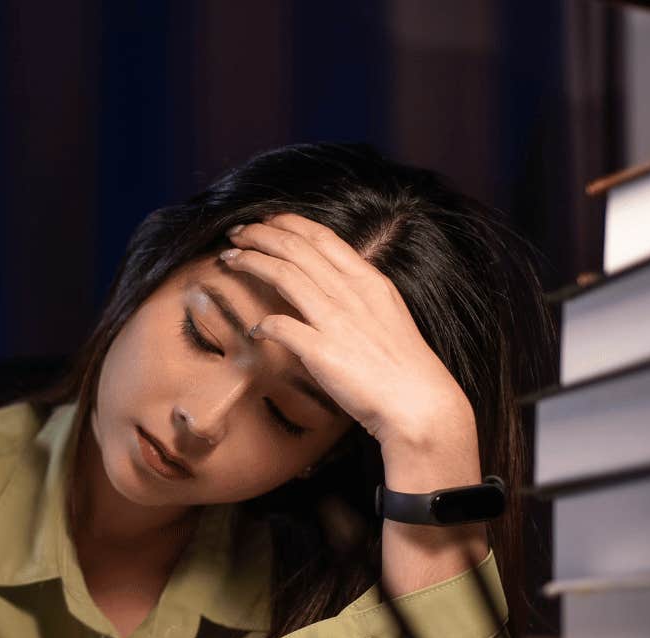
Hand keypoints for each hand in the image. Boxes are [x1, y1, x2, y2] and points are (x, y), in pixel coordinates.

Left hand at [219, 213, 472, 451]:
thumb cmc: (403, 364)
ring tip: (230, 259)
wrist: (418, 404)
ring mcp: (336, 321)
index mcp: (367, 280)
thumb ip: (356, 295)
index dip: (287, 223)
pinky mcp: (322, 352)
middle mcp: (350, 293)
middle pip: (295, 248)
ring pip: (284, 275)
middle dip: (260, 234)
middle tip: (236, 233)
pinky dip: (263, 324)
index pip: (321, 237)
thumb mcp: (386, 313)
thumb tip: (327, 286)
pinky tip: (253, 328)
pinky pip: (281, 327)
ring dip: (252, 262)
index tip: (264, 221)